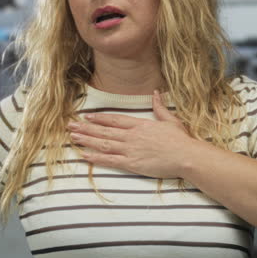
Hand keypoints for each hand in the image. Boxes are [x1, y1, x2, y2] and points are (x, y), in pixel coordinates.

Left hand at [68, 90, 198, 177]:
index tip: (87, 116)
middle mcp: (132, 136)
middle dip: (86, 128)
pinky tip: (85, 155)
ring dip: (86, 140)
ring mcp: (130, 149)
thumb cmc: (181, 140)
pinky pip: (110, 160)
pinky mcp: (132, 163)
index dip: (99, 118)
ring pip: (103, 144)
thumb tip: (156, 93)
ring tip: (72, 137)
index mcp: (140, 125)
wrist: (186, 156)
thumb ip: (160, 107)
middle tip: (70, 126)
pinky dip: (96, 158)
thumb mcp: (170, 120)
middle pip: (104, 131)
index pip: (115, 120)